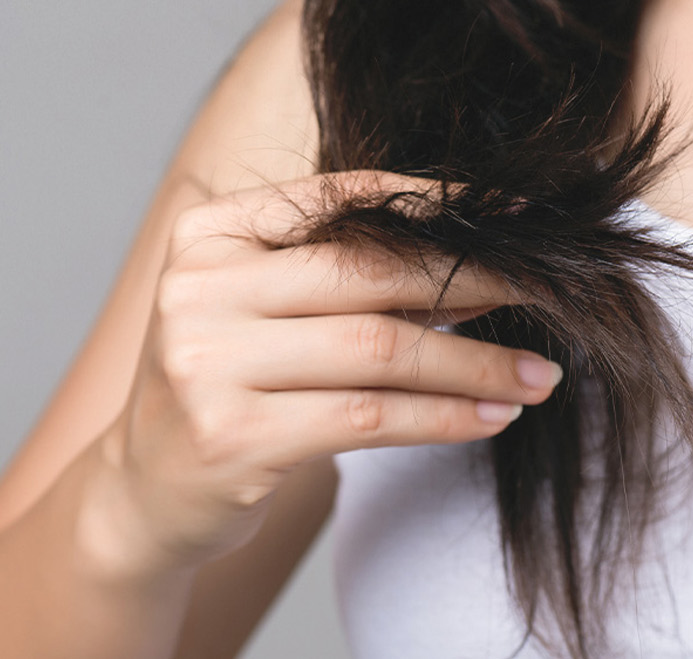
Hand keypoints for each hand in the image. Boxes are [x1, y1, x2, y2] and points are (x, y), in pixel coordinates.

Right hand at [91, 170, 562, 574]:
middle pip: (368, 274)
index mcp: (209, 234)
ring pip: (380, 349)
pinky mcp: (233, 437)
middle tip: (549, 295)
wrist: (143, 491)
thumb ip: (345, 280)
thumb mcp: (263, 313)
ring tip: (537, 375)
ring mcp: (208, 363)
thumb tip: (479, 267)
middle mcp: (200, 287)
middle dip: (473, 284)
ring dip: (474, 363)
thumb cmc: (226, 387)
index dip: (434, 204)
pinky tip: (491, 418)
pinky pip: (369, 417)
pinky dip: (443, 416)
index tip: (513, 217)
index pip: (339, 200)